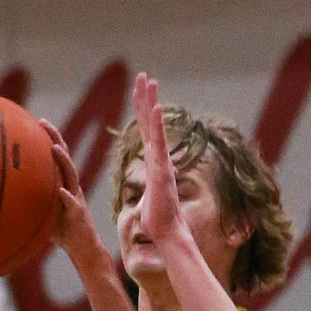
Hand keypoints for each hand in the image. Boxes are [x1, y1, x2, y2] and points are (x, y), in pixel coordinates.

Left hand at [43, 124, 101, 267]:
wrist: (83, 249)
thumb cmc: (61, 232)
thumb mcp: (43, 212)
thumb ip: (31, 201)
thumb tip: (5, 196)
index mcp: (64, 184)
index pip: (56, 157)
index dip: (48, 138)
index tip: (36, 122)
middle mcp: (72, 187)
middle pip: (64, 157)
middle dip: (55, 138)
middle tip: (43, 123)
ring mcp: (77, 199)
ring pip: (72, 175)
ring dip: (64, 161)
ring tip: (55, 148)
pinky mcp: (80, 215)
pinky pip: (73, 204)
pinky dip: (67, 197)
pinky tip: (61, 191)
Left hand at [132, 71, 183, 244]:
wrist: (168, 234)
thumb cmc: (158, 222)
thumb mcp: (148, 202)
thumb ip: (148, 194)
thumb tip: (147, 199)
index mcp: (153, 163)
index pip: (147, 132)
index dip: (143, 112)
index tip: (142, 93)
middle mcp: (158, 158)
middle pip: (150, 122)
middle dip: (146, 98)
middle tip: (144, 76)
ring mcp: (160, 162)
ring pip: (154, 126)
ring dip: (151, 102)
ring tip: (149, 80)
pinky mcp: (161, 170)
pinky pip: (159, 142)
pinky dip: (158, 124)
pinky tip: (156, 106)